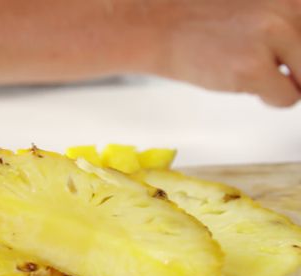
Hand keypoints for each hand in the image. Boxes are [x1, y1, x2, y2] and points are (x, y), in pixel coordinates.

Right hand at [152, 0, 300, 106]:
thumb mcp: (258, 5)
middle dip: (296, 67)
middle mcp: (288, 9)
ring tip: (254, 71)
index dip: (297, 53)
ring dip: (286, 82)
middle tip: (269, 65)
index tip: (288, 59)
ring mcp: (272, 37)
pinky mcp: (253, 68)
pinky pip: (288, 98)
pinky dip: (269, 98)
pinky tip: (243, 81)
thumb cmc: (199, 17)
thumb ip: (285, 19)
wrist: (157, 26)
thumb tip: (300, 53)